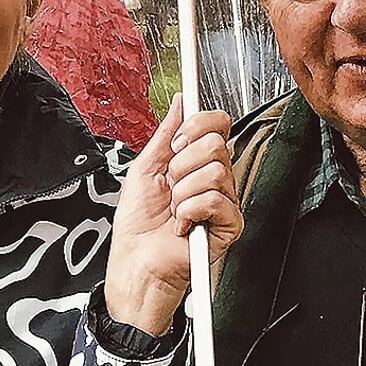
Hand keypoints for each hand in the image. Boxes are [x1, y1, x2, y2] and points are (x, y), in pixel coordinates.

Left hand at [106, 94, 240, 335]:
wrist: (136, 262)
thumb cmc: (137, 225)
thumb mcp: (144, 168)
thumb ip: (165, 133)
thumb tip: (181, 102)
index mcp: (196, 162)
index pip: (217, 124)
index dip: (196, 127)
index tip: (175, 144)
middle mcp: (213, 179)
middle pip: (215, 145)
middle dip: (181, 165)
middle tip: (170, 186)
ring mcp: (223, 202)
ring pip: (213, 173)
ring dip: (182, 193)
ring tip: (175, 209)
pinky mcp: (229, 224)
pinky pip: (214, 199)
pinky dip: (190, 211)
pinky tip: (183, 224)